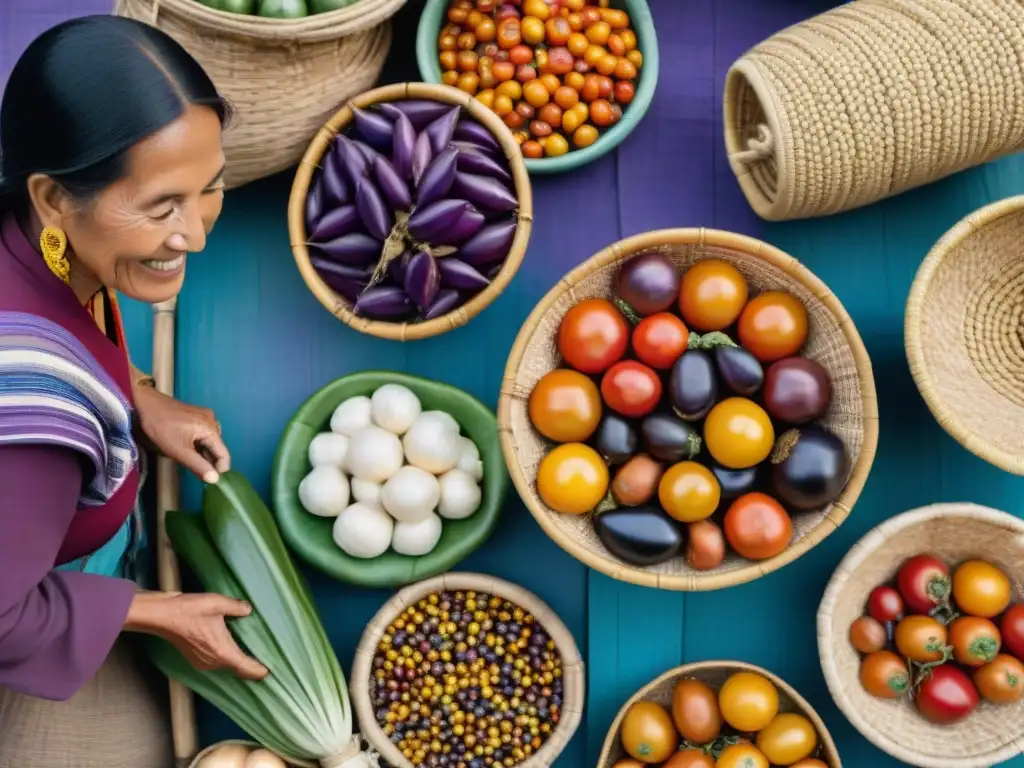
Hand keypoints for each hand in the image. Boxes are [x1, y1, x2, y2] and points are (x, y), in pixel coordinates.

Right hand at [126, 591, 267, 680]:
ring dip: (237, 661)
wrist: (163, 616)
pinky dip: (226, 657)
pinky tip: (230, 645)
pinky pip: (216, 662)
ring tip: (251, 652)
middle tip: (265, 659)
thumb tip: (248, 610)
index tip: (270, 672)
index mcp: (223, 652)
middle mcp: (214, 662)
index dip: (259, 671)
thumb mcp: (218, 603)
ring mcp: (203, 662)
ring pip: (226, 665)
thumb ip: (237, 608)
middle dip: (250, 665)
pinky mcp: (195, 659)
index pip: (246, 668)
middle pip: (237, 668)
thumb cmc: (190, 610)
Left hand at [133, 385, 229, 482]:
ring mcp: (205, 415)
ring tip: (185, 456)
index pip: (224, 455)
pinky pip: (203, 433)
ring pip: (209, 441)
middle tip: (193, 469)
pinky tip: (184, 446)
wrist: (144, 403)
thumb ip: (198, 466)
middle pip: (217, 448)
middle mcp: (212, 420)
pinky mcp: (196, 413)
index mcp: (211, 429)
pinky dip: (197, 443)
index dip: (219, 471)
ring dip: (201, 452)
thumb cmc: (160, 428)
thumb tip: (215, 480)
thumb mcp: (178, 451)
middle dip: (208, 461)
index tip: (208, 481)